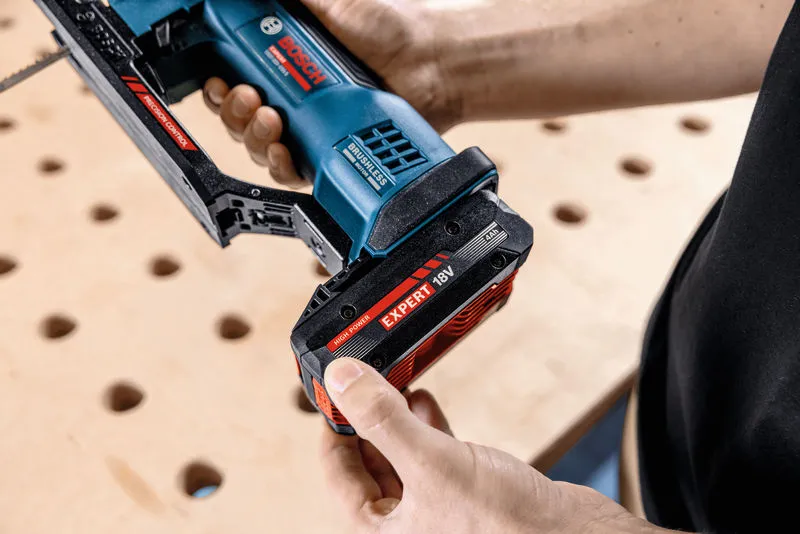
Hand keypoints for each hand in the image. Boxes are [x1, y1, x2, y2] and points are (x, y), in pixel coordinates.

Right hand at [203, 0, 460, 187]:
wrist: (434, 63)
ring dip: (252, 135)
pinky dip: (279, 164)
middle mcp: (294, 98)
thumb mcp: (334, 1)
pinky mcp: (329, 156)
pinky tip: (283, 148)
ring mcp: (311, 129)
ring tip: (271, 117)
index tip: (216, 77)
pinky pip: (292, 172)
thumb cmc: (394, 29)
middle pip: (240, 118)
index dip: (218, 84)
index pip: (236, 79)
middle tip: (249, 96)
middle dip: (232, 110)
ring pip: (259, 148)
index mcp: (286, 61)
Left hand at [319, 358, 669, 532]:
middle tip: (365, 383)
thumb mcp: (431, 463)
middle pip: (370, 465)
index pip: (338, 477)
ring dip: (398, 419)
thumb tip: (341, 382)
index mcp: (384, 532)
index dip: (334, 431)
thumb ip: (383, 421)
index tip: (336, 394)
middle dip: (368, 420)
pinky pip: (434, 457)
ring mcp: (438, 509)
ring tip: (395, 386)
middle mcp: (408, 525)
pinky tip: (427, 403)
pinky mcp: (468, 495)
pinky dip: (427, 427)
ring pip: (403, 457)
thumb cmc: (508, 528)